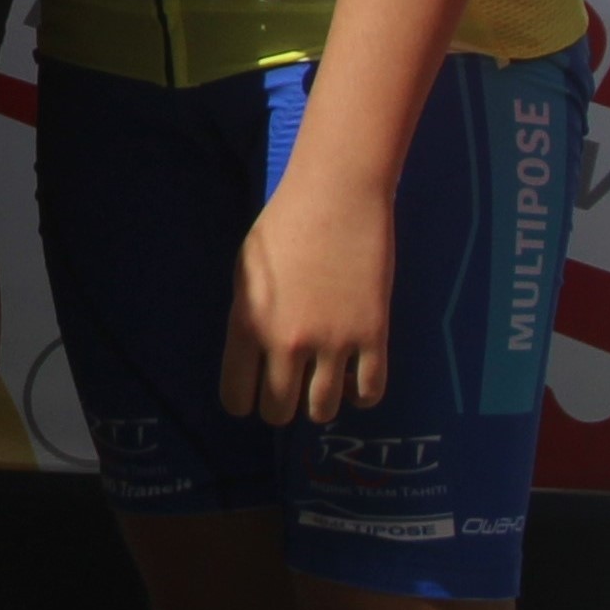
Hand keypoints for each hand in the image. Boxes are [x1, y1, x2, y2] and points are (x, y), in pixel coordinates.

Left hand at [222, 167, 394, 423]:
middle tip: (291, 387)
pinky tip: (355, 378)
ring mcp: (332, 342)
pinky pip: (369, 393)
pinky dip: (361, 395)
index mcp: (247, 325)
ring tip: (323, 382)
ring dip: (320, 404)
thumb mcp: (247, 274)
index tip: (255, 394)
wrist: (336, 197)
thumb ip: (248, 320)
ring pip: (323, 411)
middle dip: (282, 406)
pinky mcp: (372, 336)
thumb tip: (255, 359)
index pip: (236, 398)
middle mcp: (286, 342)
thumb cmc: (283, 226)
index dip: (245, 402)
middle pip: (279, 412)